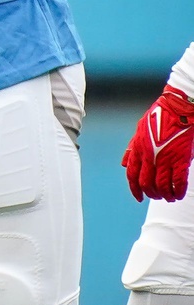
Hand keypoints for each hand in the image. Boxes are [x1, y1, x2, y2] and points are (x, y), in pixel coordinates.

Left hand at [122, 85, 193, 201]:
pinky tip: (179, 194)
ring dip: (165, 195)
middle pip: (147, 184)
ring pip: (162, 185)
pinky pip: (178, 181)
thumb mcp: (139, 130)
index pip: (132, 175)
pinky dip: (178, 191)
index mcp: (139, 149)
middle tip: (157, 197)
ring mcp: (165, 158)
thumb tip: (124, 163)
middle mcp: (150, 156)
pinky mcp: (181, 158)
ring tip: (170, 197)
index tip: (139, 197)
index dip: (135, 189)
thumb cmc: (160, 116)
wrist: (177, 107)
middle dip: (151, 194)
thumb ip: (132, 148)